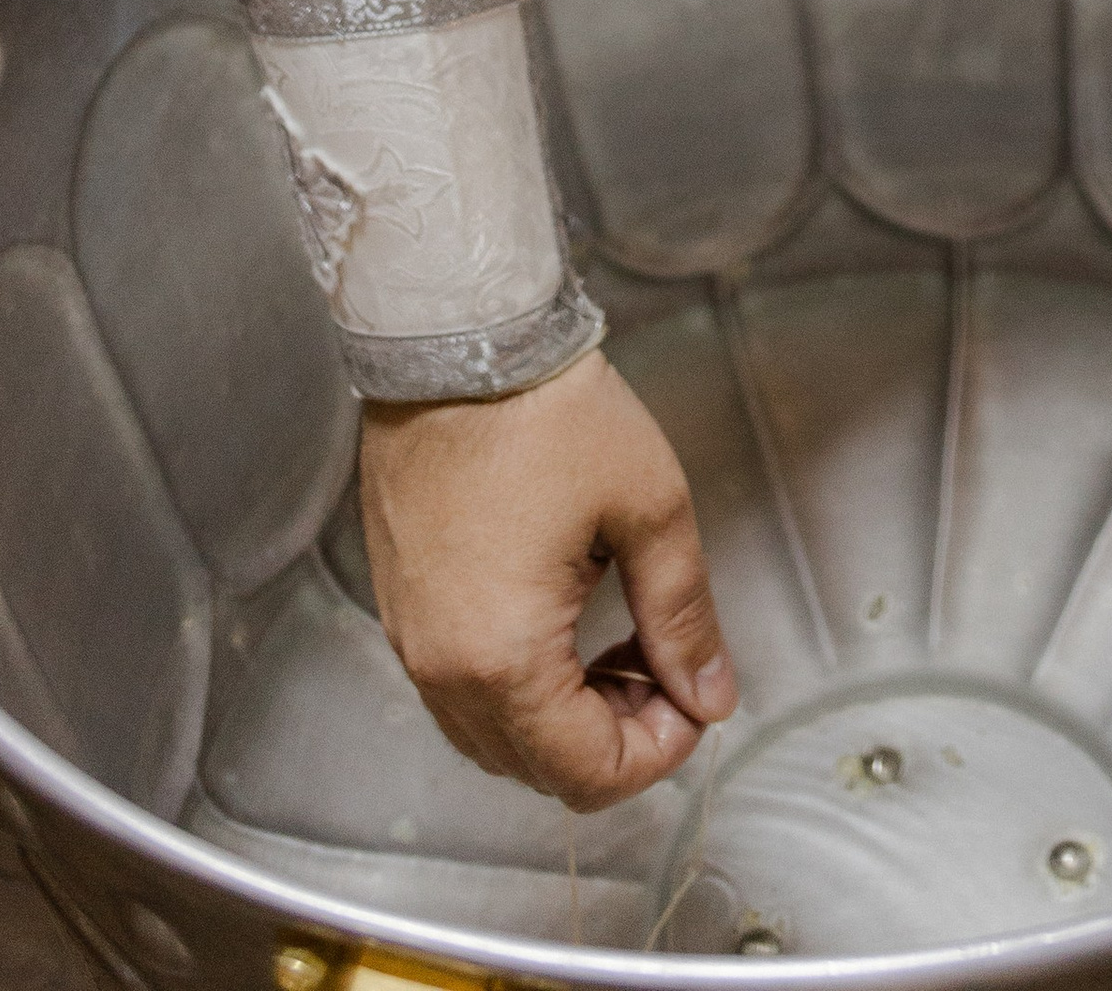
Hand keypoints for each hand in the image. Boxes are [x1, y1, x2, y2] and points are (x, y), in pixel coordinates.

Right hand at [360, 350, 738, 808]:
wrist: (457, 340)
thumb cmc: (547, 411)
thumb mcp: (650, 509)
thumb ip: (685, 617)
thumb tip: (709, 695)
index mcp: (503, 658)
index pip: (587, 773)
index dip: (659, 752)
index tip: (693, 697)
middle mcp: (442, 668)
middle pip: (538, 767)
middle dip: (616, 735)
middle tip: (663, 664)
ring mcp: (412, 640)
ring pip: (496, 736)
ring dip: (566, 715)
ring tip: (618, 639)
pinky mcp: (402, 607)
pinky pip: (462, 689)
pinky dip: (520, 684)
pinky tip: (563, 617)